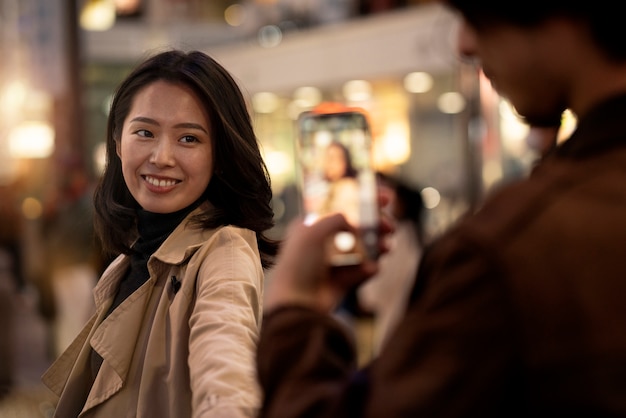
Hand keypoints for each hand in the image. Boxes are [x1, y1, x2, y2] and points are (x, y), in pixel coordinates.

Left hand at [265, 213, 391, 312]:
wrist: (295, 303)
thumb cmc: (299, 264)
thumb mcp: (315, 231)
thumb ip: (338, 218)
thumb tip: (354, 221)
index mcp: (312, 226)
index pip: (343, 207)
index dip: (365, 201)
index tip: (385, 198)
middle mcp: (323, 242)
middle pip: (357, 228)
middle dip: (376, 225)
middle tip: (389, 227)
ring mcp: (333, 263)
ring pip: (363, 249)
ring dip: (378, 245)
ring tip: (387, 247)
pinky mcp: (341, 283)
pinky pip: (362, 271)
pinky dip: (369, 269)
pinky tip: (372, 269)